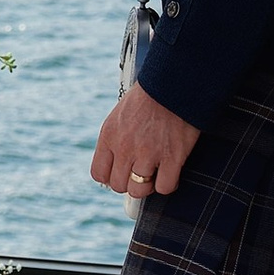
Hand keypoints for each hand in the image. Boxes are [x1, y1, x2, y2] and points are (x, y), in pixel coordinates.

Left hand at [92, 82, 200, 199]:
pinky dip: (168, 184)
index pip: (99, 173)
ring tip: (155, 174)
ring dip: (148, 186)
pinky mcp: (172, 158)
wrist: (174, 84)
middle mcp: (125, 148)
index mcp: (109, 135)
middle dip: (130, 182)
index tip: (122, 172)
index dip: (111, 176)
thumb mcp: (120, 114)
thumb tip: (115, 162)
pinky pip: (164, 187)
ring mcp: (148, 154)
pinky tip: (170, 174)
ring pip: (139, 190)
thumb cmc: (149, 96)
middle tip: (141, 173)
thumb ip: (115, 138)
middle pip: (119, 185)